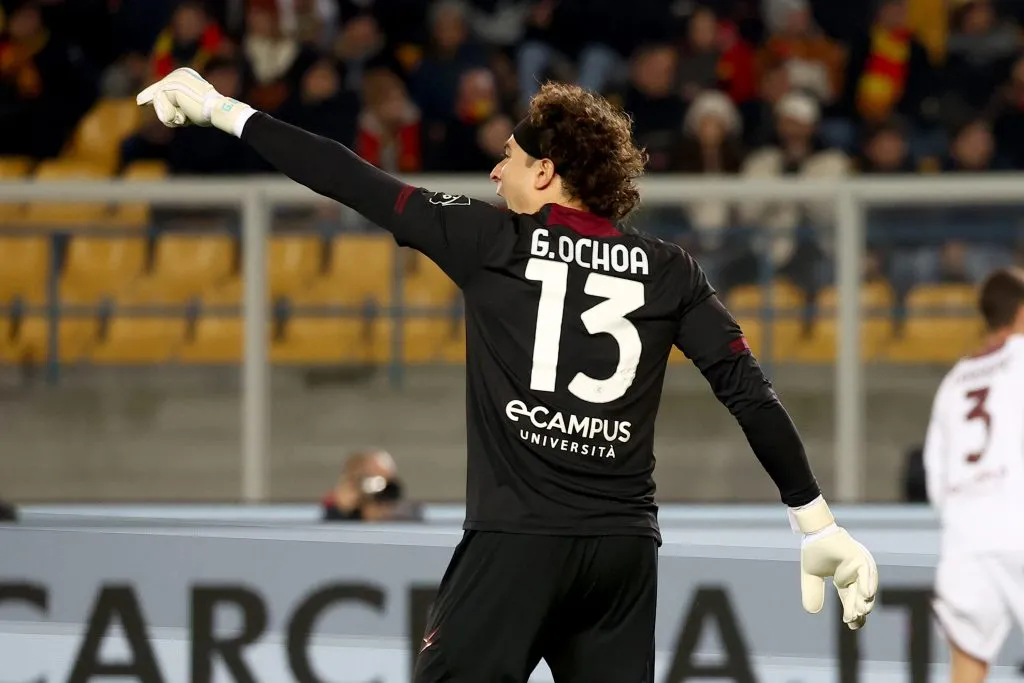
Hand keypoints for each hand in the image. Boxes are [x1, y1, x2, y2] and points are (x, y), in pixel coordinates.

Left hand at [137, 67, 253, 135]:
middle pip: (159, 93)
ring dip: (169, 115)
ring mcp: (175, 79)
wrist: (216, 111)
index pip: (164, 87)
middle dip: (153, 102)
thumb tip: (163, 113)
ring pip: (158, 100)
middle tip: (141, 103)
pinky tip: (183, 115)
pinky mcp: (171, 86)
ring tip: (184, 118)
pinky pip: (160, 103)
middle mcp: (179, 74)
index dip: (151, 94)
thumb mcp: (190, 108)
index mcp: (186, 76)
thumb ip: (178, 106)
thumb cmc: (208, 113)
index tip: (139, 101)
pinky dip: (169, 114)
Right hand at [789, 497, 877, 629]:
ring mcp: (859, 566)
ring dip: (864, 600)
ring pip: (866, 587)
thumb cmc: (814, 550)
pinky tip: (866, 595)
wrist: (813, 531)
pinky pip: (866, 573)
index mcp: (845, 580)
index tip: (850, 624)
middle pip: (860, 597)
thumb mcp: (811, 576)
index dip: (852, 612)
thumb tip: (812, 612)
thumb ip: (812, 591)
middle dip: (858, 610)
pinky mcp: (859, 557)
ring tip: (860, 612)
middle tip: (853, 620)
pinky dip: (867, 584)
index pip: (851, 600)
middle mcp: (855, 575)